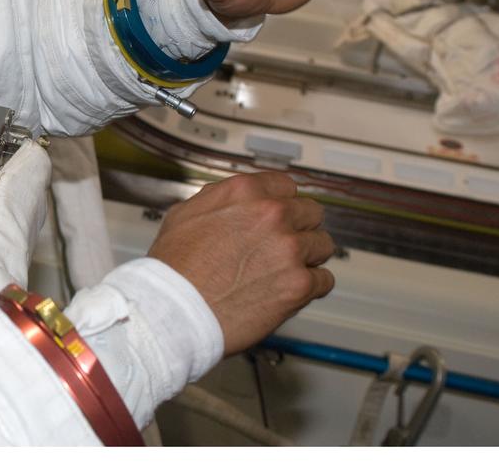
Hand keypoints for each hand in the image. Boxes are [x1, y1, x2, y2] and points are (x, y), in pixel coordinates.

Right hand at [149, 172, 335, 355]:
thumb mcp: (186, 213)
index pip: (287, 186)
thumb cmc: (174, 268)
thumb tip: (237, 201)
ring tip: (284, 271)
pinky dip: (310, 287)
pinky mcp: (300, 284)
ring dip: (308, 257)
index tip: (279, 217)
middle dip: (299, 228)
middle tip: (282, 247)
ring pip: (323, 245)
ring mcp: (290, 249)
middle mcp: (272, 215)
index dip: (282, 204)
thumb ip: (220, 199)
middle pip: (311, 213)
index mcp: (245, 192)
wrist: (174, 311)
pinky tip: (288, 290)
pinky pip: (324, 280)